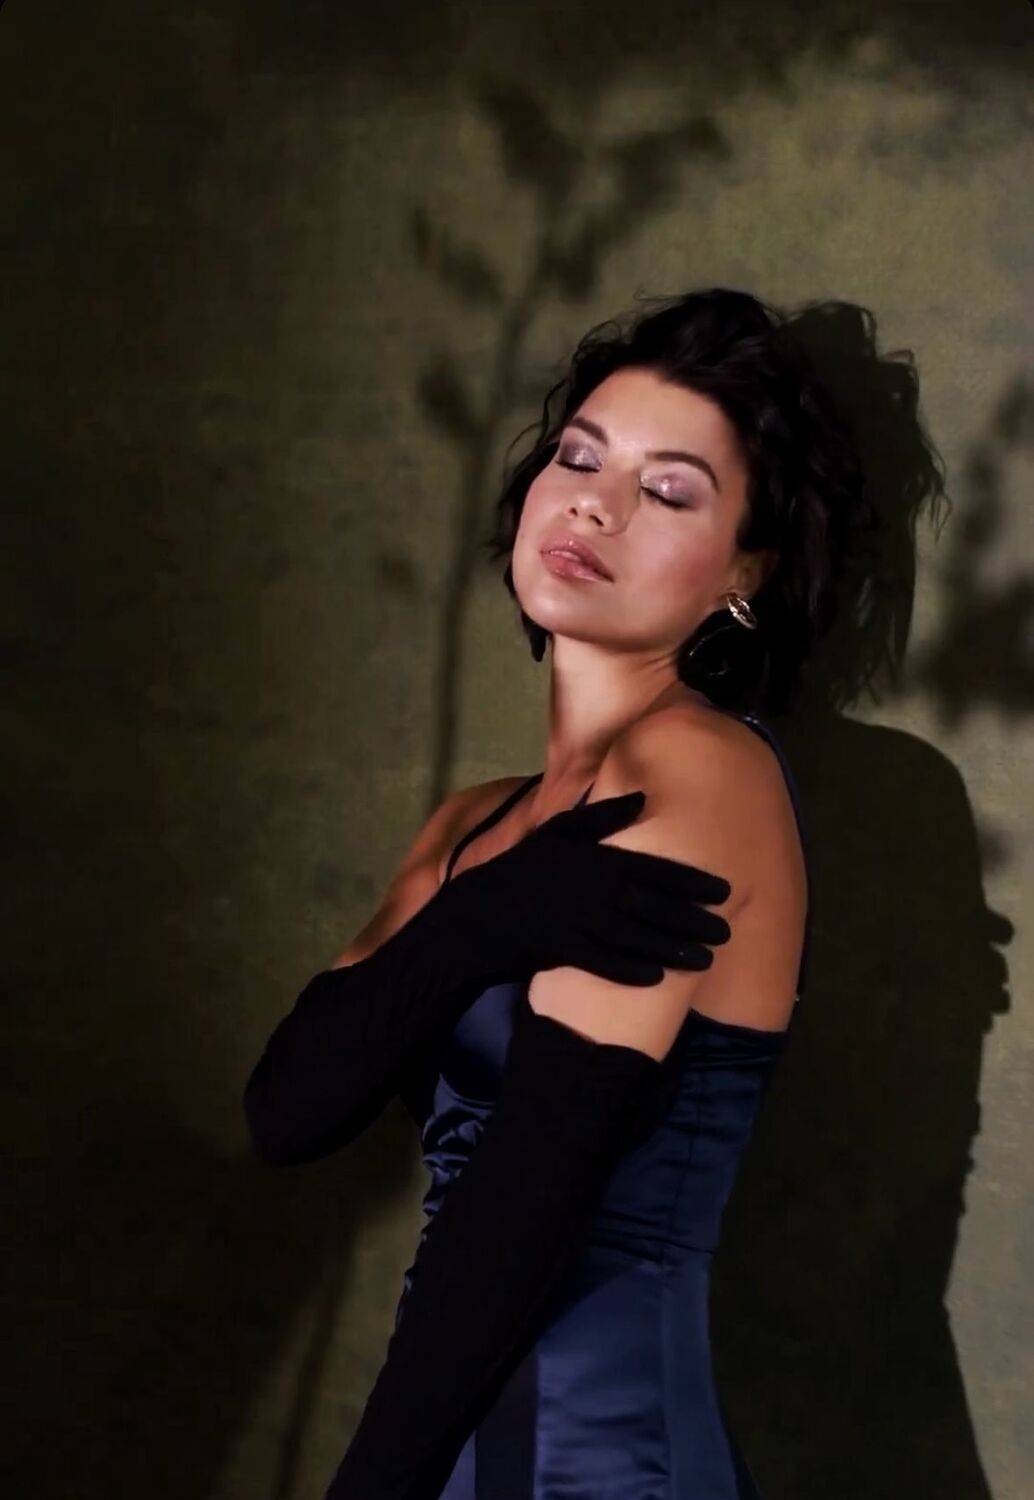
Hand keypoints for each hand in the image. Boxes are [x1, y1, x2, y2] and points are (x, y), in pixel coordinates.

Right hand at [433, 789, 731, 987]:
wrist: (474, 914)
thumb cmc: (520, 870)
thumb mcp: (558, 831)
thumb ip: (602, 815)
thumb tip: (643, 797)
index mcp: (596, 858)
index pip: (656, 869)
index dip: (694, 881)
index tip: (724, 891)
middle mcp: (593, 890)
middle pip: (655, 906)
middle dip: (694, 920)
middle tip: (726, 931)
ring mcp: (578, 922)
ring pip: (639, 938)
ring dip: (675, 950)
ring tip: (706, 960)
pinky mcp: (562, 951)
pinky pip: (606, 964)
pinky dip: (633, 970)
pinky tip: (658, 978)